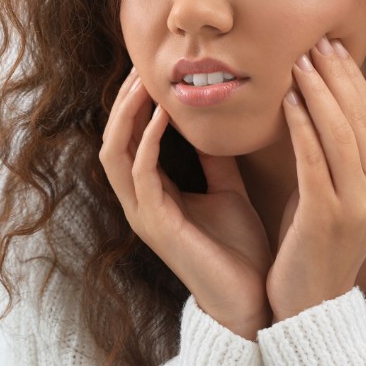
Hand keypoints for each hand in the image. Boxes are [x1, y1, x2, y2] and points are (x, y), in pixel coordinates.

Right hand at [100, 68, 273, 339]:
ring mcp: (143, 214)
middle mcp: (139, 201)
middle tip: (141, 66)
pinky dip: (148, 140)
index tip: (152, 69)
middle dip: (123, 101)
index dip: (134, 104)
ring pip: (115, 153)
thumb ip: (215, 159)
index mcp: (153, 193)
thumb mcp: (227, 190)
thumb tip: (215, 121)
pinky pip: (141, 173)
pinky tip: (165, 116)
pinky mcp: (156, 225)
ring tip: (144, 83)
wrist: (252, 300)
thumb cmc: (238, 249)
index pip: (128, 139)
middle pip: (112, 139)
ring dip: (127, 114)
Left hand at [266, 36, 365, 321]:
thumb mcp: (332, 191)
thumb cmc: (314, 241)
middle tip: (315, 41)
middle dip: (337, 76)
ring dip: (319, 92)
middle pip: (360, 118)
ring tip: (299, 62)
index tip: (329, 46)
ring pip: (342, 133)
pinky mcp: (329, 216)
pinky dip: (303, 127)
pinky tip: (287, 101)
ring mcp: (359, 205)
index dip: (351, 79)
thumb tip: (315, 100)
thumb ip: (333, 152)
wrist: (309, 304)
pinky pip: (316, 161)